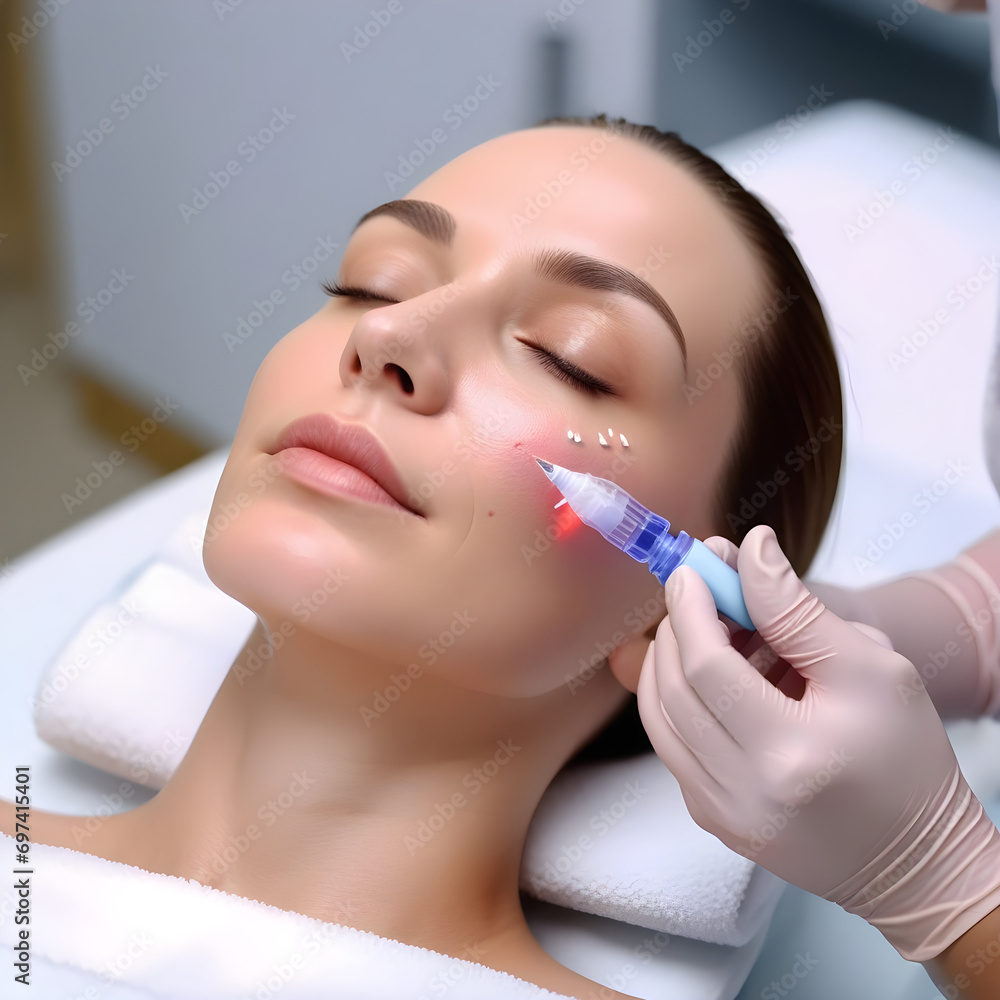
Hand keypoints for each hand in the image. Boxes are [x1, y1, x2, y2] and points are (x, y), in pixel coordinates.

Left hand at [636, 524, 999, 960]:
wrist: (914, 859)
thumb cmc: (905, 758)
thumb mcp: (871, 667)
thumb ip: (797, 608)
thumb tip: (749, 547)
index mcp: (789, 754)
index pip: (705, 668)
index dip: (690, 610)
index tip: (692, 569)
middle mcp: (741, 794)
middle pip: (671, 690)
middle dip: (676, 628)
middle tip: (697, 591)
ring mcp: (719, 814)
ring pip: (660, 717)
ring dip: (670, 661)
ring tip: (706, 629)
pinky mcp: (712, 821)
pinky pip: (672, 745)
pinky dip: (679, 699)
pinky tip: (713, 676)